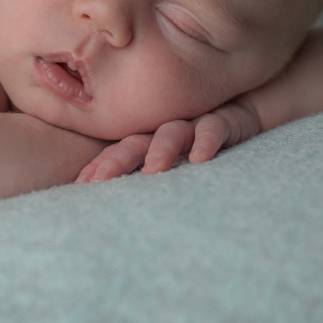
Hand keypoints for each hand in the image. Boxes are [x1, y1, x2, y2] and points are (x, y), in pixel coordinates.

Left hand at [74, 101, 260, 182]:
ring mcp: (193, 123)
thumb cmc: (199, 144)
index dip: (99, 167)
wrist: (241, 111)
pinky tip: (200, 159)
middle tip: (100, 181)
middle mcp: (164, 131)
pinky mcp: (224, 120)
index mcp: (147, 141)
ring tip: (153, 170)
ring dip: (161, 150)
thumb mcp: (171, 162)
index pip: (117, 153)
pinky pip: (213, 129)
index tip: (81, 187)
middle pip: (135, 143)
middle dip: (116, 161)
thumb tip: (109, 212)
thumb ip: (146, 178)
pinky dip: (206, 141)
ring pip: (172, 132)